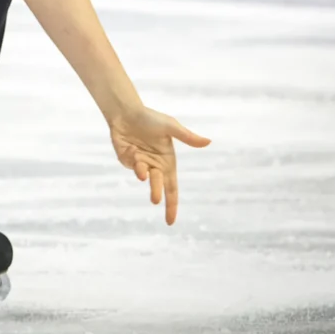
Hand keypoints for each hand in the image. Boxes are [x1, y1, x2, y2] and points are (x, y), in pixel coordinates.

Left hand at [109, 106, 210, 224]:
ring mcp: (140, 163)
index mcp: (168, 162)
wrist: (127, 111)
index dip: (171, 205)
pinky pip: (130, 165)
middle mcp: (155, 165)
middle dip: (156, 192)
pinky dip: (132, 160)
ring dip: (143, 174)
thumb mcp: (170, 127)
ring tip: (142, 168)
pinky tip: (132, 149)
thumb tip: (208, 142)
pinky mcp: (126, 159)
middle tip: (155, 200)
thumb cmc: (150, 118)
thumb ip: (187, 137)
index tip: (170, 222)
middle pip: (158, 185)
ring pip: (143, 175)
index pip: (172, 188)